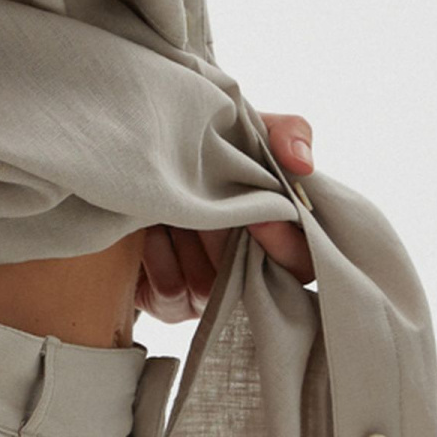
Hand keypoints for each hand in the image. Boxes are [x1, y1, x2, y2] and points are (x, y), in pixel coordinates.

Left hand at [134, 113, 316, 323]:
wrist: (132, 166)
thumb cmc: (200, 152)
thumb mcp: (246, 131)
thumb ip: (287, 132)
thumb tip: (302, 163)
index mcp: (277, 236)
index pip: (305, 261)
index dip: (286, 244)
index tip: (260, 214)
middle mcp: (249, 272)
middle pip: (259, 281)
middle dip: (228, 236)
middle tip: (204, 201)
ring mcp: (211, 293)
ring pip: (211, 283)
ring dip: (188, 236)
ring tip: (171, 205)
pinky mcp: (172, 305)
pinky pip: (173, 287)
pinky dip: (159, 251)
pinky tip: (150, 226)